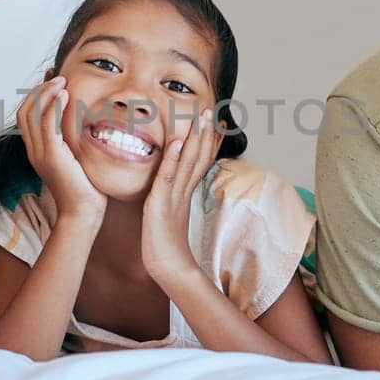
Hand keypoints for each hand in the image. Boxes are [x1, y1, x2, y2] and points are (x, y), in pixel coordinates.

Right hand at [17, 76, 105, 220]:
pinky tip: (65, 96)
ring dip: (46, 93)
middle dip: (40, 89)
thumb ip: (74, 140)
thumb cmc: (86, 187)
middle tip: (58, 77)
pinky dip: (53, 107)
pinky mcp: (52, 157)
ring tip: (62, 81)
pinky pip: (47, 126)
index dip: (37, 94)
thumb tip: (84, 120)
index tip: (54, 79)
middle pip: (24, 110)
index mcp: (37, 149)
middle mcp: (34, 150)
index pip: (27, 114)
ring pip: (32, 114)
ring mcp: (40, 154)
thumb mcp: (77, 157)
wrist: (83, 213)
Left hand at [142, 108, 219, 281]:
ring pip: (189, 163)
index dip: (209, 141)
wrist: (168, 269)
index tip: (217, 123)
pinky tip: (179, 142)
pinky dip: (174, 159)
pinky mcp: (162, 204)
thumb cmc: (165, 245)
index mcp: (186, 193)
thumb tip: (172, 189)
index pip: (201, 161)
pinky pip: (169, 178)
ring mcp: (175, 197)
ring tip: (203, 117)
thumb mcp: (170, 215)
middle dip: (206, 133)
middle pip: (199, 157)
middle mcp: (184, 191)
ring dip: (196, 139)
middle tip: (213, 110)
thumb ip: (172, 199)